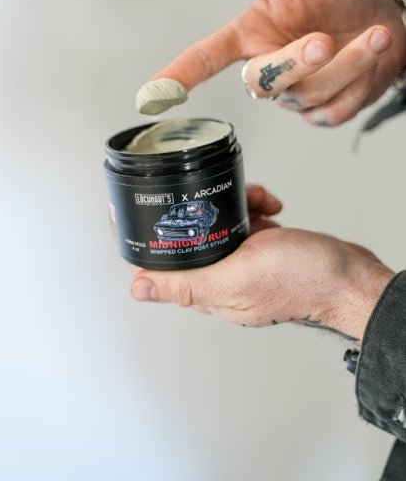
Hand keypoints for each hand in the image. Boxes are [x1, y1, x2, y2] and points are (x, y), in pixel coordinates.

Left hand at [130, 186, 393, 343]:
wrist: (347, 275)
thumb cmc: (301, 281)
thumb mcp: (236, 278)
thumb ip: (187, 283)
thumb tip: (136, 288)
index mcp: (208, 289)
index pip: (162, 263)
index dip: (148, 234)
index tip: (140, 207)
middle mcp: (222, 276)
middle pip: (192, 234)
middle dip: (199, 208)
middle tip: (213, 195)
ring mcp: (243, 261)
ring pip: (220, 221)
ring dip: (235, 203)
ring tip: (257, 199)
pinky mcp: (263, 247)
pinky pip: (246, 219)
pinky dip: (256, 206)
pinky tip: (270, 206)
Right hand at [150, 0, 405, 125]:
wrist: (389, 13)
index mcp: (251, 35)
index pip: (205, 57)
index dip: (178, 75)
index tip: (151, 95)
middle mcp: (268, 68)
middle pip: (260, 83)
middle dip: (294, 63)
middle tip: (325, 40)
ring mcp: (296, 94)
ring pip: (305, 95)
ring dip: (345, 65)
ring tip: (372, 35)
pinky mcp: (323, 111)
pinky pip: (332, 111)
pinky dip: (359, 82)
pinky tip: (371, 58)